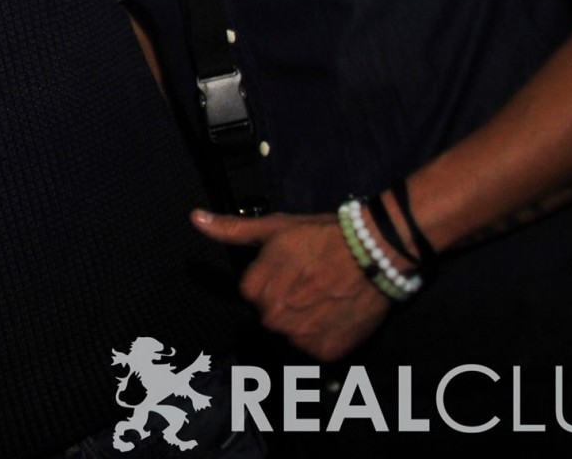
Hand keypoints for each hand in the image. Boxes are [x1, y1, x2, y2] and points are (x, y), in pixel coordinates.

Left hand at [192, 208, 389, 360]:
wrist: (375, 252)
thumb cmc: (322, 236)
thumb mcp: (274, 228)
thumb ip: (232, 229)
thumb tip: (195, 219)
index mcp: (254, 291)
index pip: (253, 294)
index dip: (273, 279)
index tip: (293, 268)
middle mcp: (272, 319)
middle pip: (271, 315)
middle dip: (287, 301)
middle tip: (311, 283)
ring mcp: (300, 339)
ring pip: (292, 334)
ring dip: (304, 320)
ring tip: (325, 297)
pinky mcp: (326, 352)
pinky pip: (316, 349)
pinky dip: (325, 335)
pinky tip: (336, 314)